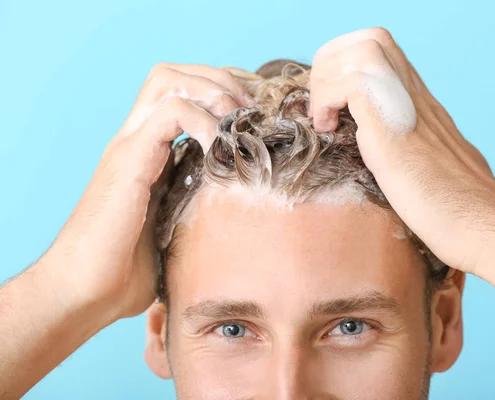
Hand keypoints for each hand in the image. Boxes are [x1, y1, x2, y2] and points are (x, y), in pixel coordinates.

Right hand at [45, 63, 254, 318]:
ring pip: (167, 81)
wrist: (84, 293)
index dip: (219, 94)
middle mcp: (136, 140)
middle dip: (219, 82)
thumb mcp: (175, 229)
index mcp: (147, 152)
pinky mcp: (128, 162)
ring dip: (212, 92)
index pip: (179, 93)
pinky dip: (202, 122)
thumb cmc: (127, 271)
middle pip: (172, 75)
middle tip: (248, 113)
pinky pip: (169, 115)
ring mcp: (129, 147)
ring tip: (236, 124)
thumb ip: (196, 207)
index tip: (251, 119)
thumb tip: (235, 213)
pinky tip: (219, 149)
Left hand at [309, 28, 494, 273]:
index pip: (384, 56)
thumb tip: (395, 166)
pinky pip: (351, 85)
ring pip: (361, 51)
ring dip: (328, 80)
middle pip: (373, 40)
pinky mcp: (394, 132)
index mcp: (421, 108)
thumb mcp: (433, 173)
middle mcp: (417, 100)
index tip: (333, 104)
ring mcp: (408, 111)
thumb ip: (413, 156)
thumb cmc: (461, 214)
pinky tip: (330, 131)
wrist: (488, 231)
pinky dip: (328, 100)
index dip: (347, 65)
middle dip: (333, 62)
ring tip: (326, 121)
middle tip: (324, 106)